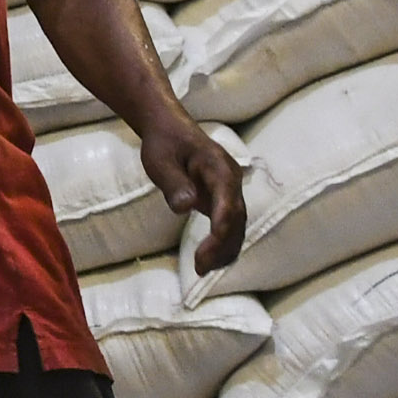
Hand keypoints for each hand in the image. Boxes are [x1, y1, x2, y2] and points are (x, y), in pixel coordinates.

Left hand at [144, 116, 248, 274]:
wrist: (169, 128)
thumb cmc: (164, 143)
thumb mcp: (160, 161)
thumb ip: (174, 183)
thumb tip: (185, 207)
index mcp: (219, 169)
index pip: (227, 206)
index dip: (220, 233)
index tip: (204, 253)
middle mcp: (232, 181)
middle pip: (237, 220)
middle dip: (222, 247)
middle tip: (199, 268)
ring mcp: (230, 190)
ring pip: (237, 226)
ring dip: (224, 250)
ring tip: (202, 269)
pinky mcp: (223, 199)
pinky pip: (230, 225)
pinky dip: (223, 244)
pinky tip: (210, 260)